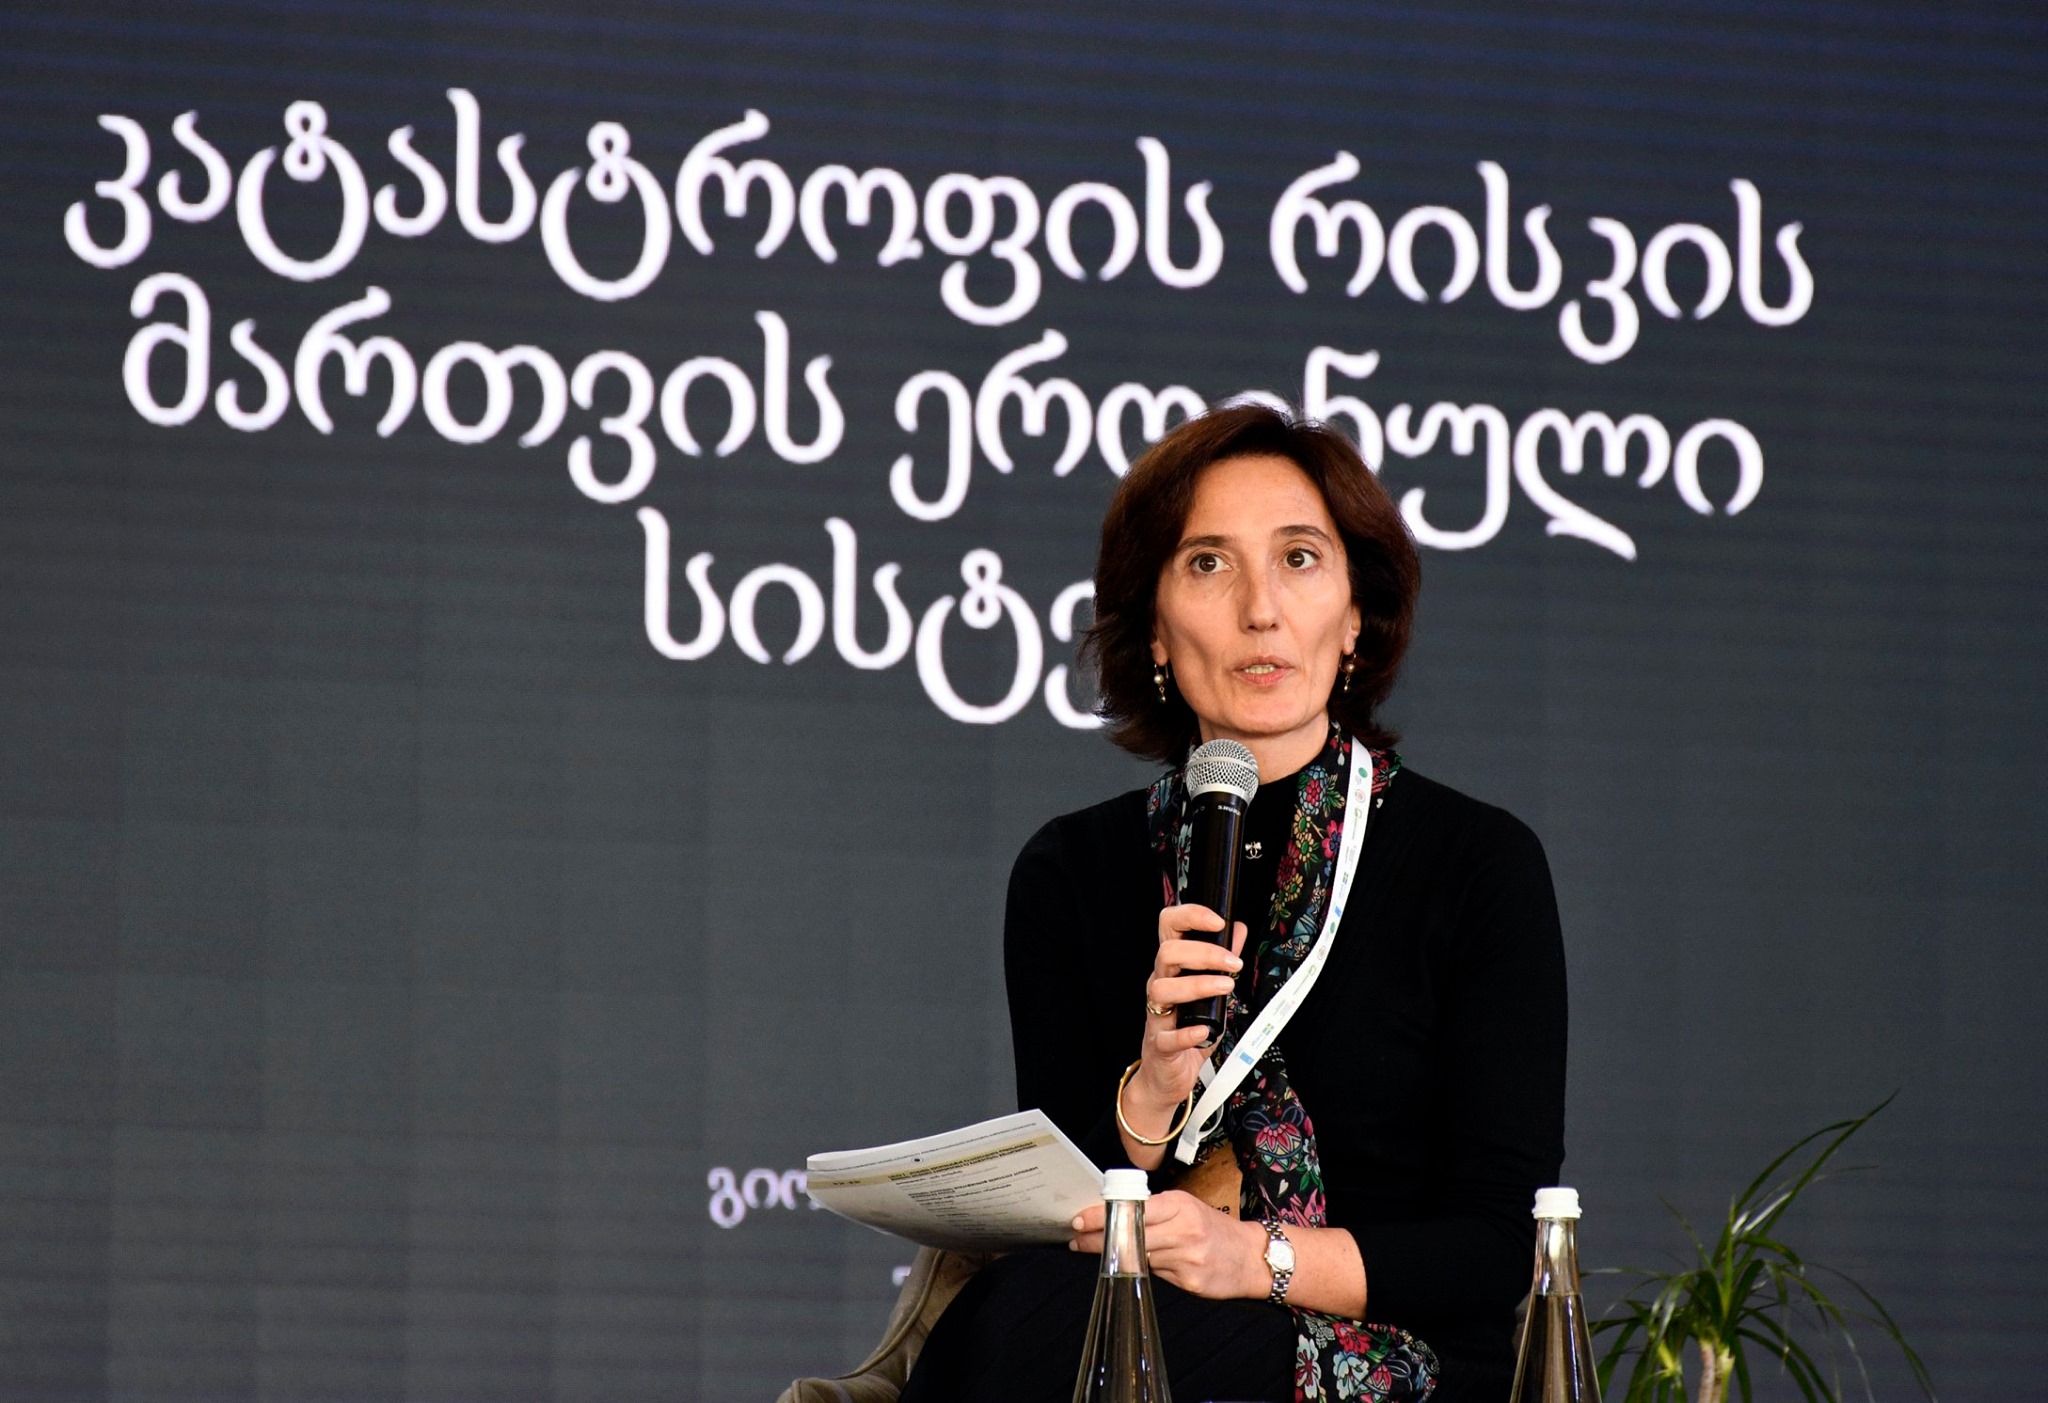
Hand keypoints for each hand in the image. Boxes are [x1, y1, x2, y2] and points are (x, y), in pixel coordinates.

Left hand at [1068, 1191, 1266, 1299]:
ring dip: (1117, 1258)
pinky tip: (1141, 1269)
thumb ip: (1155, 1211)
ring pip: (1140, 1258)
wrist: (1251, 1256)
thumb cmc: (1214, 1229)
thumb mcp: (1187, 1208)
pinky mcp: (1190, 1281)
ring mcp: (1187, 1257)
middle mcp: (1183, 1229)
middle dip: (1099, 1240)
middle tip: (1076, 1241)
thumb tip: (1114, 1216)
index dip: (1102, 1216)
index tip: (1079, 1220)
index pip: (1132, 1209)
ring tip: (1102, 1255)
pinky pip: (1157, 1277)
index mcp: (1180, 1205)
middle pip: (1130, 1236)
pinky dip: (1145, 1272)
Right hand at [1123, 905, 1246, 1140]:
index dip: (1190, 916)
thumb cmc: (1188, 1029)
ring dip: (1198, 985)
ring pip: (1162, 988)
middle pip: (1166, 953)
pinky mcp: (1160, 1045)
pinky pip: (1168, 1036)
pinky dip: (1187, 1032)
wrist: (1168, 1076)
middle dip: (1203, 952)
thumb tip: (1238, 930)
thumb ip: (1222, 962)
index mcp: (1171, 969)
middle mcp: (1160, 986)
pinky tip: (1205, 1031)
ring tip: (1227, 988)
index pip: (1169, 928)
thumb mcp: (1211, 992)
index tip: (1218, 921)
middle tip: (1233, 963)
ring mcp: (1156, 1015)